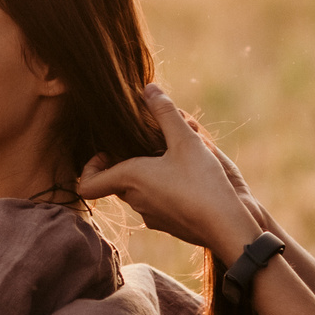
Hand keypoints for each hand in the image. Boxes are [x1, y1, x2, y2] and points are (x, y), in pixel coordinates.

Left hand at [76, 84, 265, 256]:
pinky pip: (157, 205)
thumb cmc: (202, 182)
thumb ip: (165, 113)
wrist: (226, 226)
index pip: (88, 184)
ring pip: (138, 193)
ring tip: (171, 158)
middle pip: (116, 183)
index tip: (106, 152)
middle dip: (127, 162)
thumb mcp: (186, 140)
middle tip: (145, 145)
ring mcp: (151, 217)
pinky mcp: (169, 226)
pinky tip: (187, 180)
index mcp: (130, 179)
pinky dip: (164, 191)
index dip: (91, 168)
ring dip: (148, 175)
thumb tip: (149, 88)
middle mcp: (135, 201)